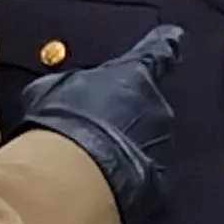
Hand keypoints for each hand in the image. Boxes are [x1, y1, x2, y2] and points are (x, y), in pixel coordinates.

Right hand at [18, 26, 183, 223]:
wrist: (75, 174)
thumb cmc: (63, 120)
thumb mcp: (49, 90)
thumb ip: (65, 85)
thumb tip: (54, 90)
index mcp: (135, 74)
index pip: (158, 53)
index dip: (166, 45)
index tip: (175, 38)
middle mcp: (157, 108)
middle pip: (148, 107)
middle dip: (127, 116)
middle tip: (93, 130)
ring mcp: (161, 147)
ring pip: (146, 143)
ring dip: (126, 149)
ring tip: (90, 162)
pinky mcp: (158, 183)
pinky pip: (143, 177)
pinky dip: (127, 180)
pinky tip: (102, 186)